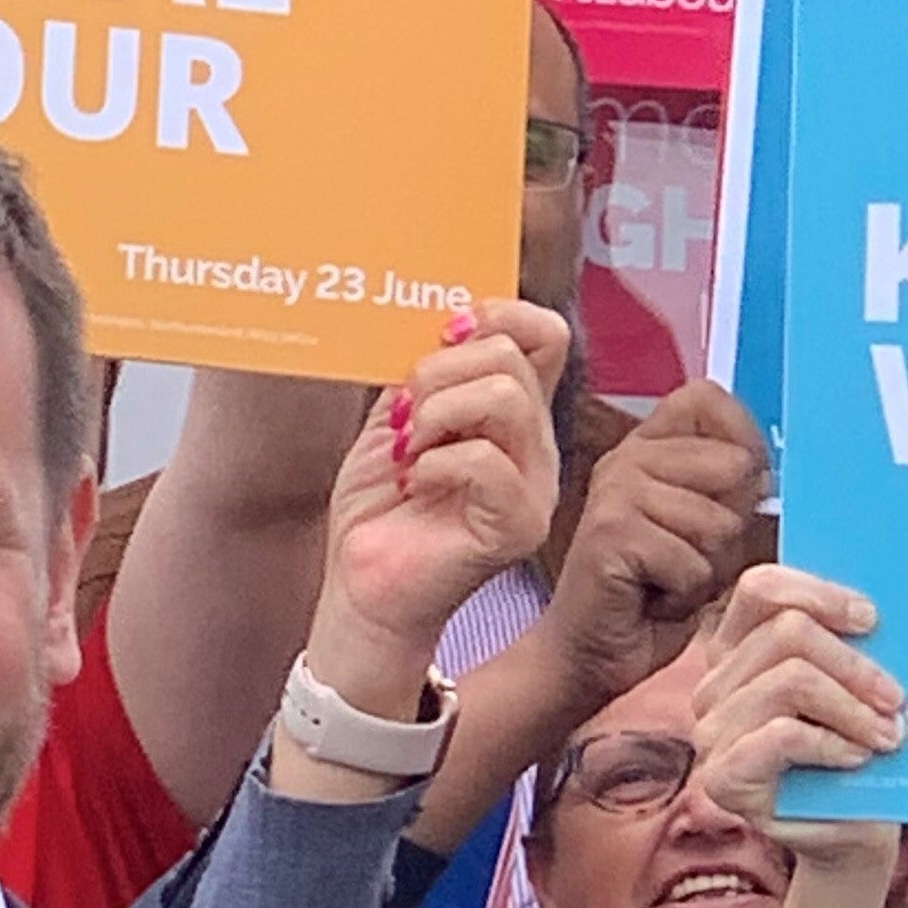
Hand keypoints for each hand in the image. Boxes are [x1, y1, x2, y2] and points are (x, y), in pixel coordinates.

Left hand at [303, 302, 567, 715]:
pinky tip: (415, 483)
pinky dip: (436, 461)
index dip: (496, 315)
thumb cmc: (380, 512)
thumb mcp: (394, 422)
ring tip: (409, 448)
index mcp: (514, 417)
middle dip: (440, 370)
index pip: (545, 334)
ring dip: (437, 412)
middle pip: (514, 358)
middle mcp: (535, 448)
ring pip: (506, 398)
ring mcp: (534, 488)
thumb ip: (420, 374)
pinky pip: (486, 460)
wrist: (362, 592)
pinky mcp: (516, 527)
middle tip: (404, 417)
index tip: (441, 335)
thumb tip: (440, 319)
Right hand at [540, 381, 771, 719]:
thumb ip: (727, 489)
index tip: (736, 489)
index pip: (707, 397)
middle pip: (732, 465)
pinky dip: (684, 594)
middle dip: (729, 527)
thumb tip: (768, 472)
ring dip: (706, 569)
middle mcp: (626, 459)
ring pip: (719, 522)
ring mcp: (615, 493)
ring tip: (666, 581)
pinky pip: (693, 562)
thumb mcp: (702, 532)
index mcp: (646, 448)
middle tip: (684, 555)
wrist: (588, 656)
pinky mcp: (611, 534)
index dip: (741, 440)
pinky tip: (651, 599)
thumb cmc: (651, 597)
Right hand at [696, 562, 904, 865]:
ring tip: (890, 734)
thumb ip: (851, 647)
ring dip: (853, 707)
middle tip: (898, 697)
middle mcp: (714, 686)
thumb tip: (886, 609)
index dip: (819, 593)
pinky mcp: (722, 779)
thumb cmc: (858, 753)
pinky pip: (780, 734)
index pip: (761, 588)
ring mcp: (711, 733)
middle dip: (854, 663)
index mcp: (740, 649)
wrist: (853, 834)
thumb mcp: (854, 690)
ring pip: (789, 680)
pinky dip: (831, 742)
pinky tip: (857, 757)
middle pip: (787, 633)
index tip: (872, 620)